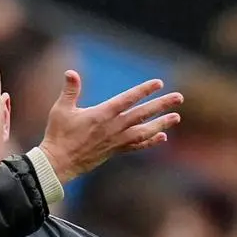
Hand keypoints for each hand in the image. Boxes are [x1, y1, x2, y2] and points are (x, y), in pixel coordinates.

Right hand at [38, 72, 181, 184]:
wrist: (58, 163)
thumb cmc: (58, 135)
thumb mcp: (61, 110)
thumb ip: (70, 90)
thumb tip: (70, 72)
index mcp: (101, 115)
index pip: (127, 99)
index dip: (143, 91)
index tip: (159, 83)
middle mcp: (113, 128)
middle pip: (142, 114)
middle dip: (161, 105)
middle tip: (179, 97)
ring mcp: (115, 141)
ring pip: (144, 131)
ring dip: (161, 124)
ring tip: (176, 117)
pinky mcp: (114, 151)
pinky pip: (136, 146)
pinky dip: (149, 142)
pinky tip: (161, 137)